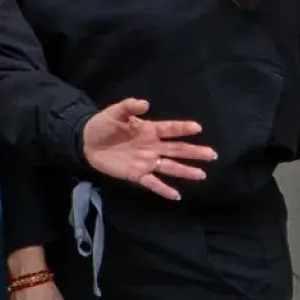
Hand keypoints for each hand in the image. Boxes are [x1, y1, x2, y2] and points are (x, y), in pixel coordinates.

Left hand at [79, 97, 216, 199]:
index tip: (198, 128)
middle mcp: (153, 147)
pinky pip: (153, 183)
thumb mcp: (115, 113)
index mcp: (149, 130)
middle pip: (177, 149)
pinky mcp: (137, 174)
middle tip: (212, 154)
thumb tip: (144, 103)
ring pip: (170, 167)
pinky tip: (177, 195)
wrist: (87, 143)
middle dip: (194, 152)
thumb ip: (129, 107)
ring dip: (185, 171)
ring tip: (201, 174)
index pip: (170, 129)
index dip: (182, 128)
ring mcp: (146, 162)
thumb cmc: (103, 125)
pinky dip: (164, 189)